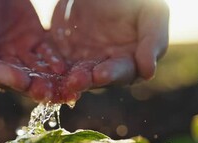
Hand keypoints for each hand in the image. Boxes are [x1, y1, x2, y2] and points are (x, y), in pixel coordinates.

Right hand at [0, 0, 65, 101]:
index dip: (5, 77)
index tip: (21, 81)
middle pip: (16, 77)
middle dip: (33, 86)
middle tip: (49, 94)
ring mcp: (15, 53)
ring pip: (34, 70)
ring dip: (48, 80)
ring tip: (63, 89)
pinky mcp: (32, 40)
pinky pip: (46, 54)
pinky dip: (55, 62)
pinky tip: (64, 68)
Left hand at [51, 0, 168, 99]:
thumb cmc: (131, 1)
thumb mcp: (150, 11)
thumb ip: (154, 38)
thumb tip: (148, 71)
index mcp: (131, 58)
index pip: (124, 72)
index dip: (113, 74)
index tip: (101, 74)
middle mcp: (107, 65)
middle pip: (97, 79)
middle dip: (87, 80)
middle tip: (77, 80)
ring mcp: (85, 61)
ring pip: (75, 75)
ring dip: (67, 80)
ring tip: (60, 79)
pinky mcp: (64, 55)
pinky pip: (56, 66)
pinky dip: (50, 71)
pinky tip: (43, 73)